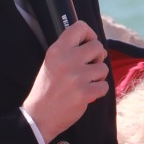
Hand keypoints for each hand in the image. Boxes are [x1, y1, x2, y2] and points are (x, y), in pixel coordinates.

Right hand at [22, 21, 109, 139]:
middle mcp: (67, 60)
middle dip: (97, 58)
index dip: (90, 35)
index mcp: (57, 50)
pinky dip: (98, 92)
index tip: (88, 44)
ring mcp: (76, 76)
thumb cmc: (48, 88)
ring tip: (84, 83)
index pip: (80, 27)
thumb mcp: (52, 62)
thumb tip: (97, 45)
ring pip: (104, 68)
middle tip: (87, 68)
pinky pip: (104, 86)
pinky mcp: (84, 93)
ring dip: (97, 77)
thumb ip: (70, 51)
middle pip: (98, 46)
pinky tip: (86, 94)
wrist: (39, 116)